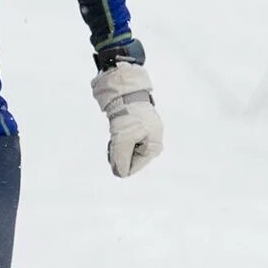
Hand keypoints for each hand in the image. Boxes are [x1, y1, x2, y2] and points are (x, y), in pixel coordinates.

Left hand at [91, 61, 161, 176]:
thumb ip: (120, 160)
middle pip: (129, 159)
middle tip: (114, 140)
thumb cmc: (129, 116)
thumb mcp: (123, 140)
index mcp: (154, 148)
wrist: (126, 92)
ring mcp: (145, 136)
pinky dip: (117, 139)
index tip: (115, 147)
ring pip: (125, 150)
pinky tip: (115, 130)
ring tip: (115, 134)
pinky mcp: (137, 129)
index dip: (119, 162)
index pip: (132, 168)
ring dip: (116, 145)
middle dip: (118, 152)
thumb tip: (119, 174)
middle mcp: (152, 143)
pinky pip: (124, 141)